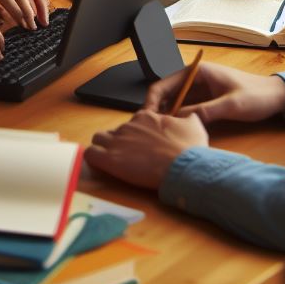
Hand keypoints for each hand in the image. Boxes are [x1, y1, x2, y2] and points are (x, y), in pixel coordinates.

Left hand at [85, 111, 207, 189]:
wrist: (184, 167)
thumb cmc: (190, 149)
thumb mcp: (194, 125)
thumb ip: (188, 118)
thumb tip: (189, 116)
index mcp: (146, 117)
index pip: (133, 123)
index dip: (136, 135)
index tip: (143, 146)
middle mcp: (129, 125)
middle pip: (115, 131)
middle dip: (120, 142)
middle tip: (130, 157)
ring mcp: (117, 141)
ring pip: (99, 139)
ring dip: (103, 148)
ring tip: (114, 161)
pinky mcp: (110, 158)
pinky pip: (91, 153)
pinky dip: (94, 158)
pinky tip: (102, 166)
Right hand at [142, 61, 284, 124]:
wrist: (278, 97)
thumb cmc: (257, 96)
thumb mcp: (231, 105)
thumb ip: (204, 111)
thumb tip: (179, 120)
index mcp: (198, 71)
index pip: (166, 82)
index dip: (153, 99)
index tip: (146, 116)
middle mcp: (195, 78)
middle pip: (167, 92)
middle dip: (157, 108)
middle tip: (150, 127)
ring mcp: (200, 89)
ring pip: (175, 101)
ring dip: (167, 114)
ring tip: (160, 130)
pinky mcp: (206, 99)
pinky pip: (186, 107)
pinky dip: (179, 117)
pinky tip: (176, 129)